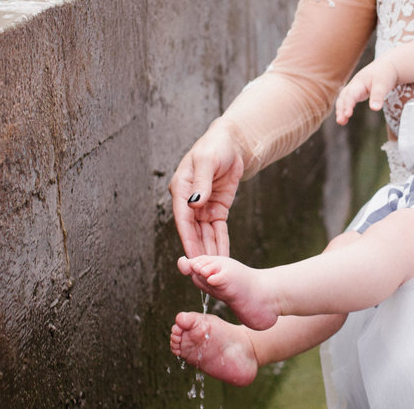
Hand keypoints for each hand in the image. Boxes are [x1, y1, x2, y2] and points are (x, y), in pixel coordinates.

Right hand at [168, 121, 244, 257]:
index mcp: (181, 189)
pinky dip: (220, 242)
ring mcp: (203, 206)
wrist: (233, 143)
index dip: (187, 238)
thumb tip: (194, 203)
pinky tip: (223, 256)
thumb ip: (201, 182)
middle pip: (193, 231)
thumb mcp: (207, 161)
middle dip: (198, 250)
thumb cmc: (215, 146)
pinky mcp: (217, 208)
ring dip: (209, 250)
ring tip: (213, 270)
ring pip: (205, 234)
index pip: (183, 218)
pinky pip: (218, 229)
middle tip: (202, 271)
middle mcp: (190, 201)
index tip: (192, 256)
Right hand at [336, 61, 397, 124]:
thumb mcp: (383, 85)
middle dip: (341, 109)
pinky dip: (344, 107)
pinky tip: (345, 117)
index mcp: (359, 82)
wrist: (387, 66)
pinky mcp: (356, 92)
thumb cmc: (385, 75)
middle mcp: (354, 85)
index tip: (347, 115)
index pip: (351, 95)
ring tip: (341, 122)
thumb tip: (374, 109)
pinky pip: (347, 100)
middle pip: (344, 97)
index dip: (348, 105)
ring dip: (340, 109)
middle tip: (341, 121)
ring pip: (343, 99)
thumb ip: (378, 96)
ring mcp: (354, 88)